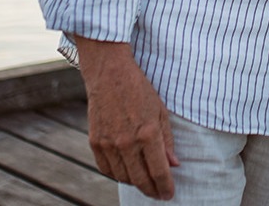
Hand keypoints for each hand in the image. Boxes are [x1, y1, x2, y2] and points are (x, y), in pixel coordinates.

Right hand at [73, 36, 179, 198]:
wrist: (109, 74)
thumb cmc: (139, 90)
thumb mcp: (160, 112)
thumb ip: (167, 141)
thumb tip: (173, 165)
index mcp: (148, 133)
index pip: (159, 172)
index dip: (165, 187)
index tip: (169, 194)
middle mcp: (127, 142)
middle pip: (141, 180)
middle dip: (152, 191)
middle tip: (159, 194)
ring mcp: (109, 143)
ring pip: (123, 178)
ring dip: (135, 184)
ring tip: (145, 184)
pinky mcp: (95, 141)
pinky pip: (106, 169)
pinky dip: (117, 176)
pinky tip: (126, 174)